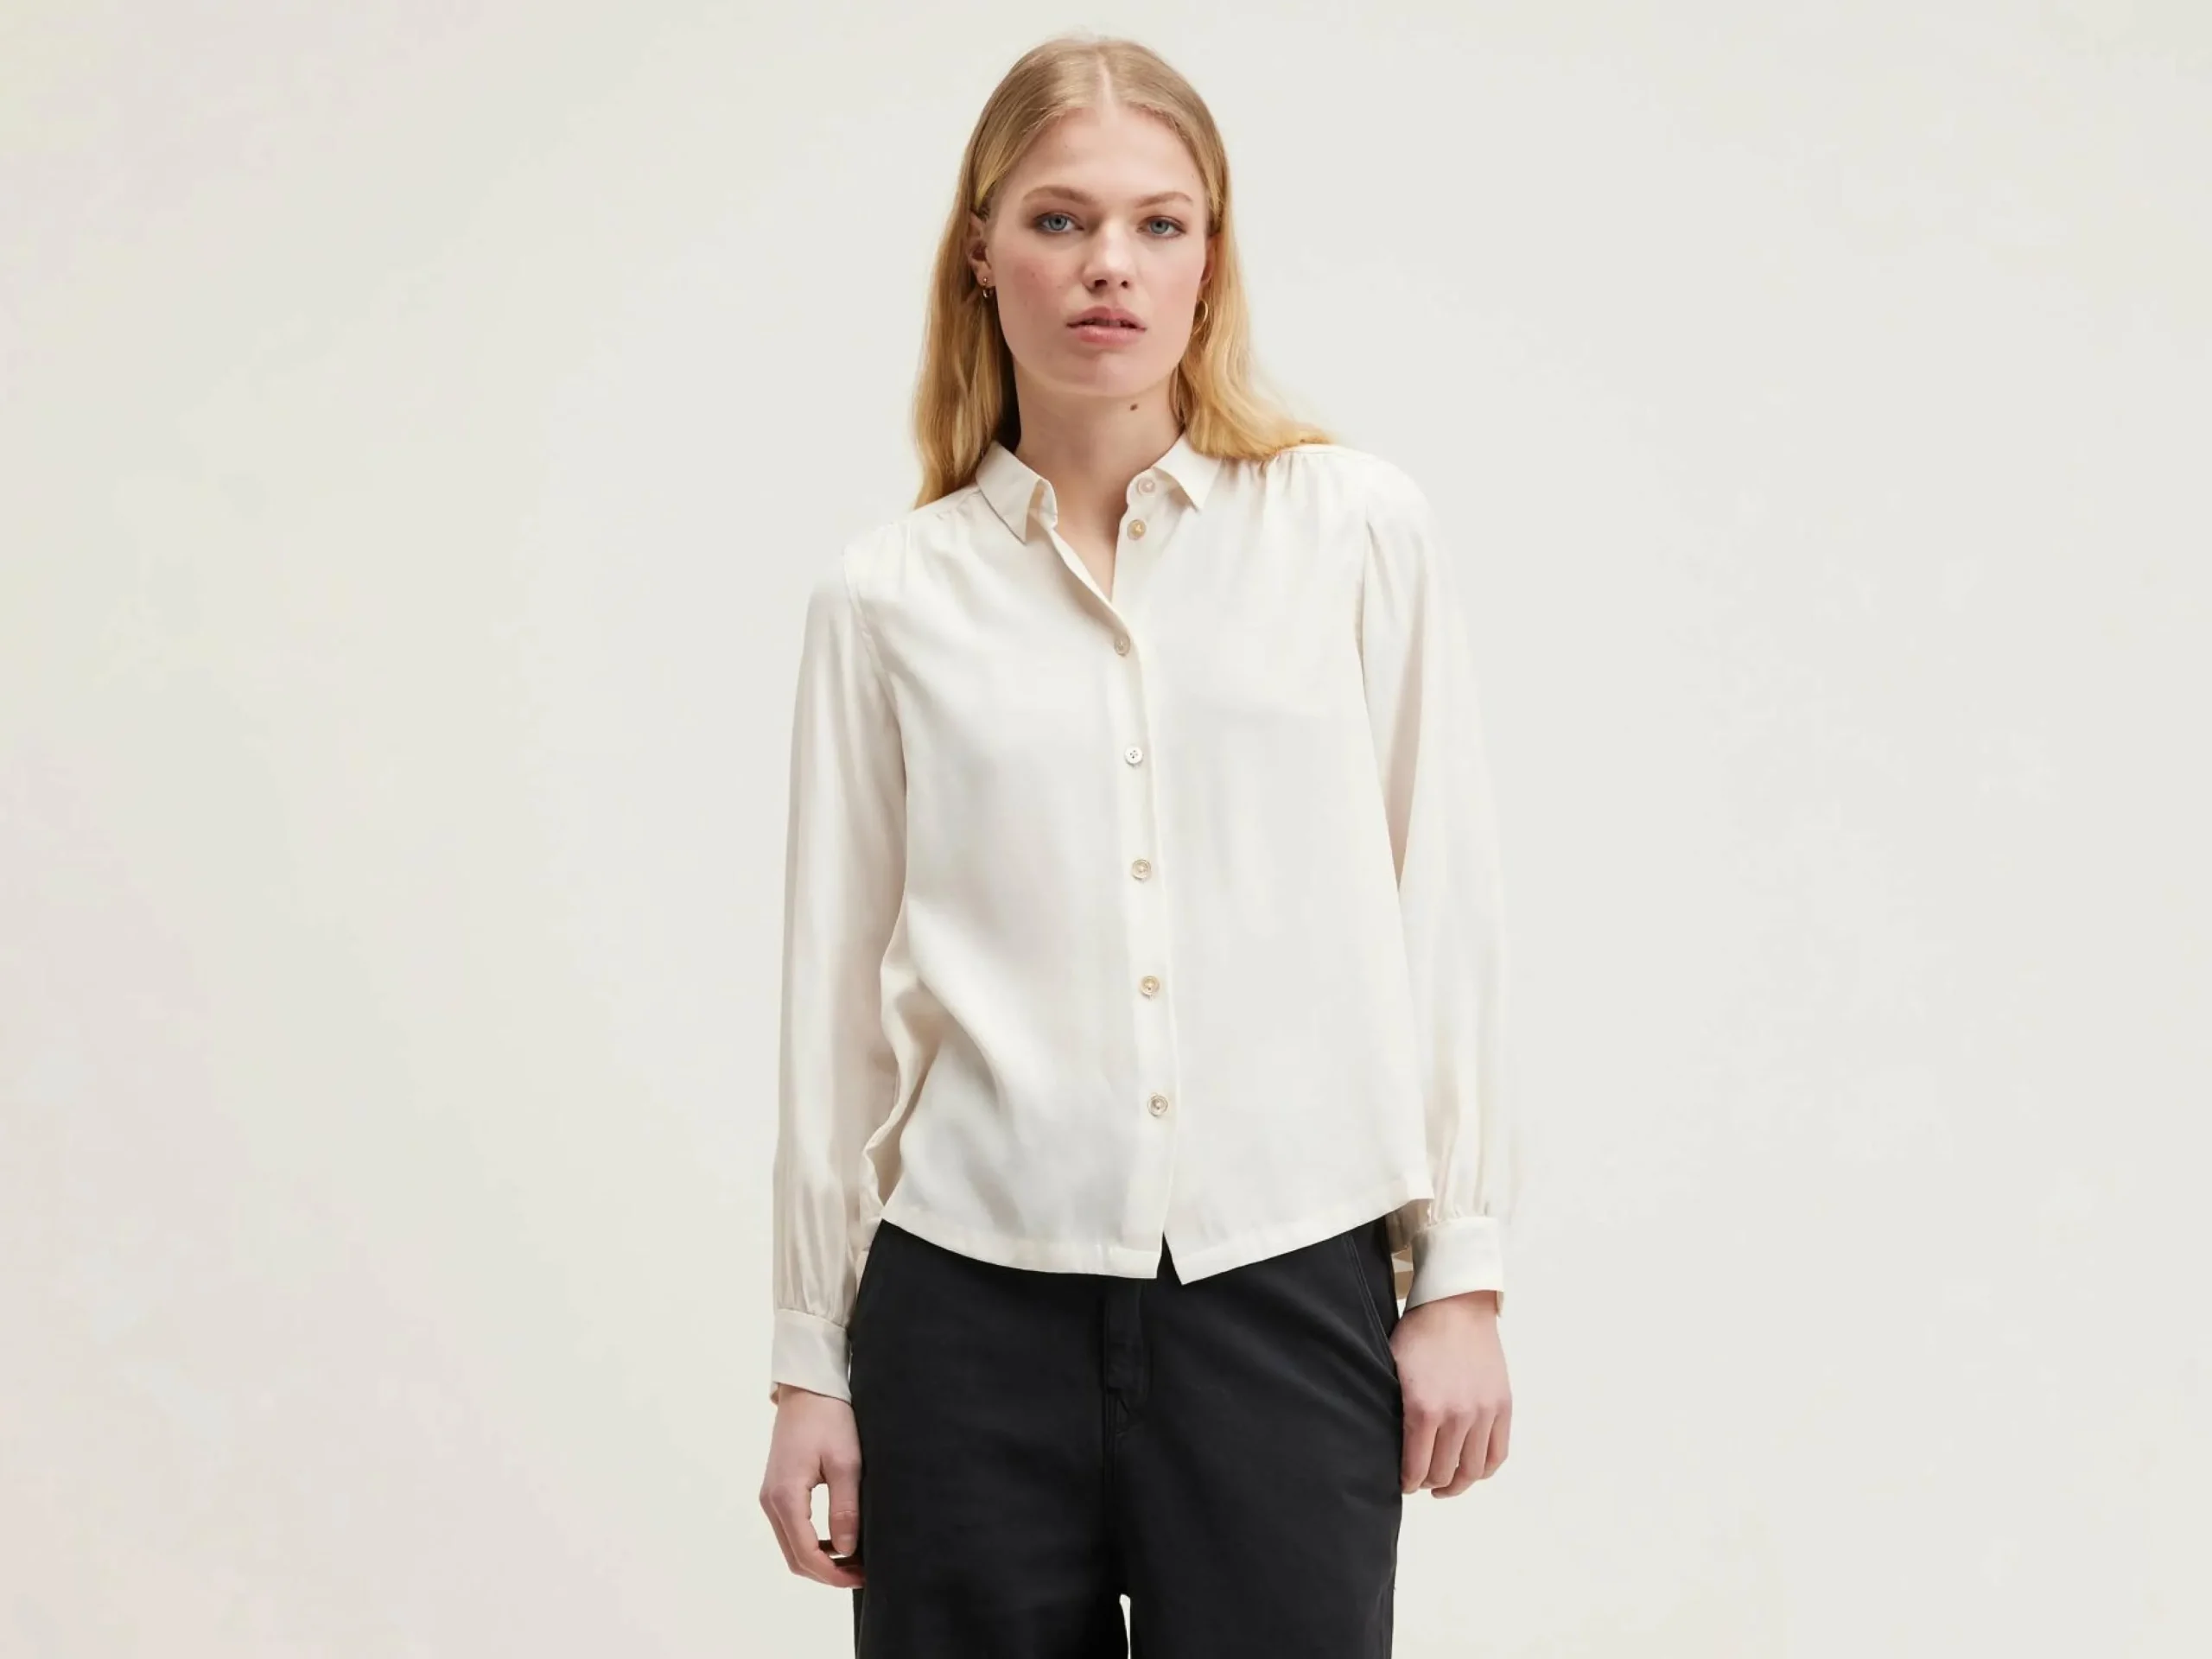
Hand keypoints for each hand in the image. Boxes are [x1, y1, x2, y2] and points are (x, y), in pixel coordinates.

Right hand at [759, 1386, 865, 1587]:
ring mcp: (770, 1496)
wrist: (808, 1389)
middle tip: (861, 1573)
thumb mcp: (846, 1463)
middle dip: (827, 1573)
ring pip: (791, 1546)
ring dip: (819, 1560)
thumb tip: (846, 1551)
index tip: (861, 1576)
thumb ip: (845, 1509)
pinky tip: (838, 1540)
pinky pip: (791, 1529)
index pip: (805, 1554)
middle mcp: (771, 1501)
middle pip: (794, 1557)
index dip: (833, 1574)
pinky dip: (812, 1543)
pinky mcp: (776, 1490)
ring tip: (854, 1560)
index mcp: (786, 1496)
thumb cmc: (830, 1419)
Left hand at [1390, 1290, 1509, 1495]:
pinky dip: (1483, 1470)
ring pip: (1472, 1470)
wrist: (1455, 1307)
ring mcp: (1483, 1412)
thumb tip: (1387, 1444)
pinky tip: (1470, 1471)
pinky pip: (1497, 1454)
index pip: (1416, 1467)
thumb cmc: (1419, 1335)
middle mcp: (1457, 1416)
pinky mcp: (1502, 1407)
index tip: (1403, 1484)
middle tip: (1419, 1481)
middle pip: (1444, 1473)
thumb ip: (1393, 1409)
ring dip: (1456, 1484)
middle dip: (1428, 1483)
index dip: (1407, 1483)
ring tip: (1444, 1485)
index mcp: (1424, 1409)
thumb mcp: (1392, 1370)